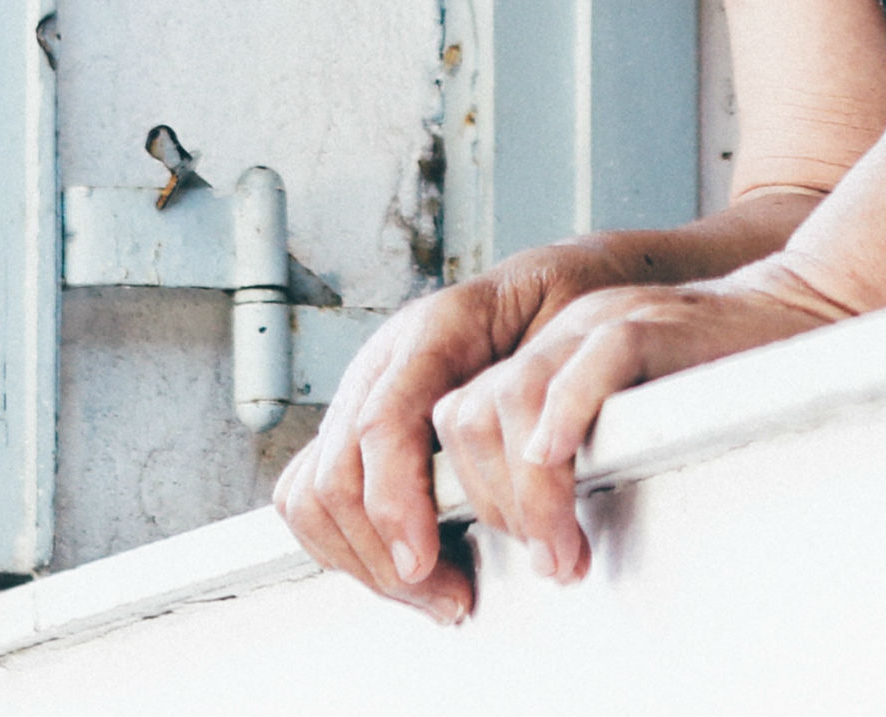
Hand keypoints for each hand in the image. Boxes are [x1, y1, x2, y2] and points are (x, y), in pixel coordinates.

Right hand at [274, 248, 604, 623]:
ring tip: (435, 594)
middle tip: (451, 599)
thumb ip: (554, 386)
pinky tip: (403, 570)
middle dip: (381, 555)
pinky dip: (344, 545)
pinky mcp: (355, 427)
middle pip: (335, 474)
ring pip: (312, 494)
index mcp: (436, 328)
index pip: (382, 424)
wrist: (551, 286)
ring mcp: (362, 393)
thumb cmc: (567, 308)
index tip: (422, 563)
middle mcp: (385, 360)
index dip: (393, 502)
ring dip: (363, 561)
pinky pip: (311, 494)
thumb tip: (546, 465)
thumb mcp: (575, 327)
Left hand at [430, 262, 849, 585]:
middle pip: (468, 418)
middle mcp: (557, 333)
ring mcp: (601, 322)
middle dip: (492, 507)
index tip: (498, 558)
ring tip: (565, 549)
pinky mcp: (655, 325)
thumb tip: (528, 537)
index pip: (453, 423)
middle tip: (547, 560)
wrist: (796, 312)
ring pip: (514, 400)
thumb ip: (570, 453)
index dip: (460, 498)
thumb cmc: (717, 381)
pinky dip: (568, 418)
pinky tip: (569, 466)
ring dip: (531, 494)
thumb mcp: (622, 416)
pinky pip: (593, 364)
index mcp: (539, 353)